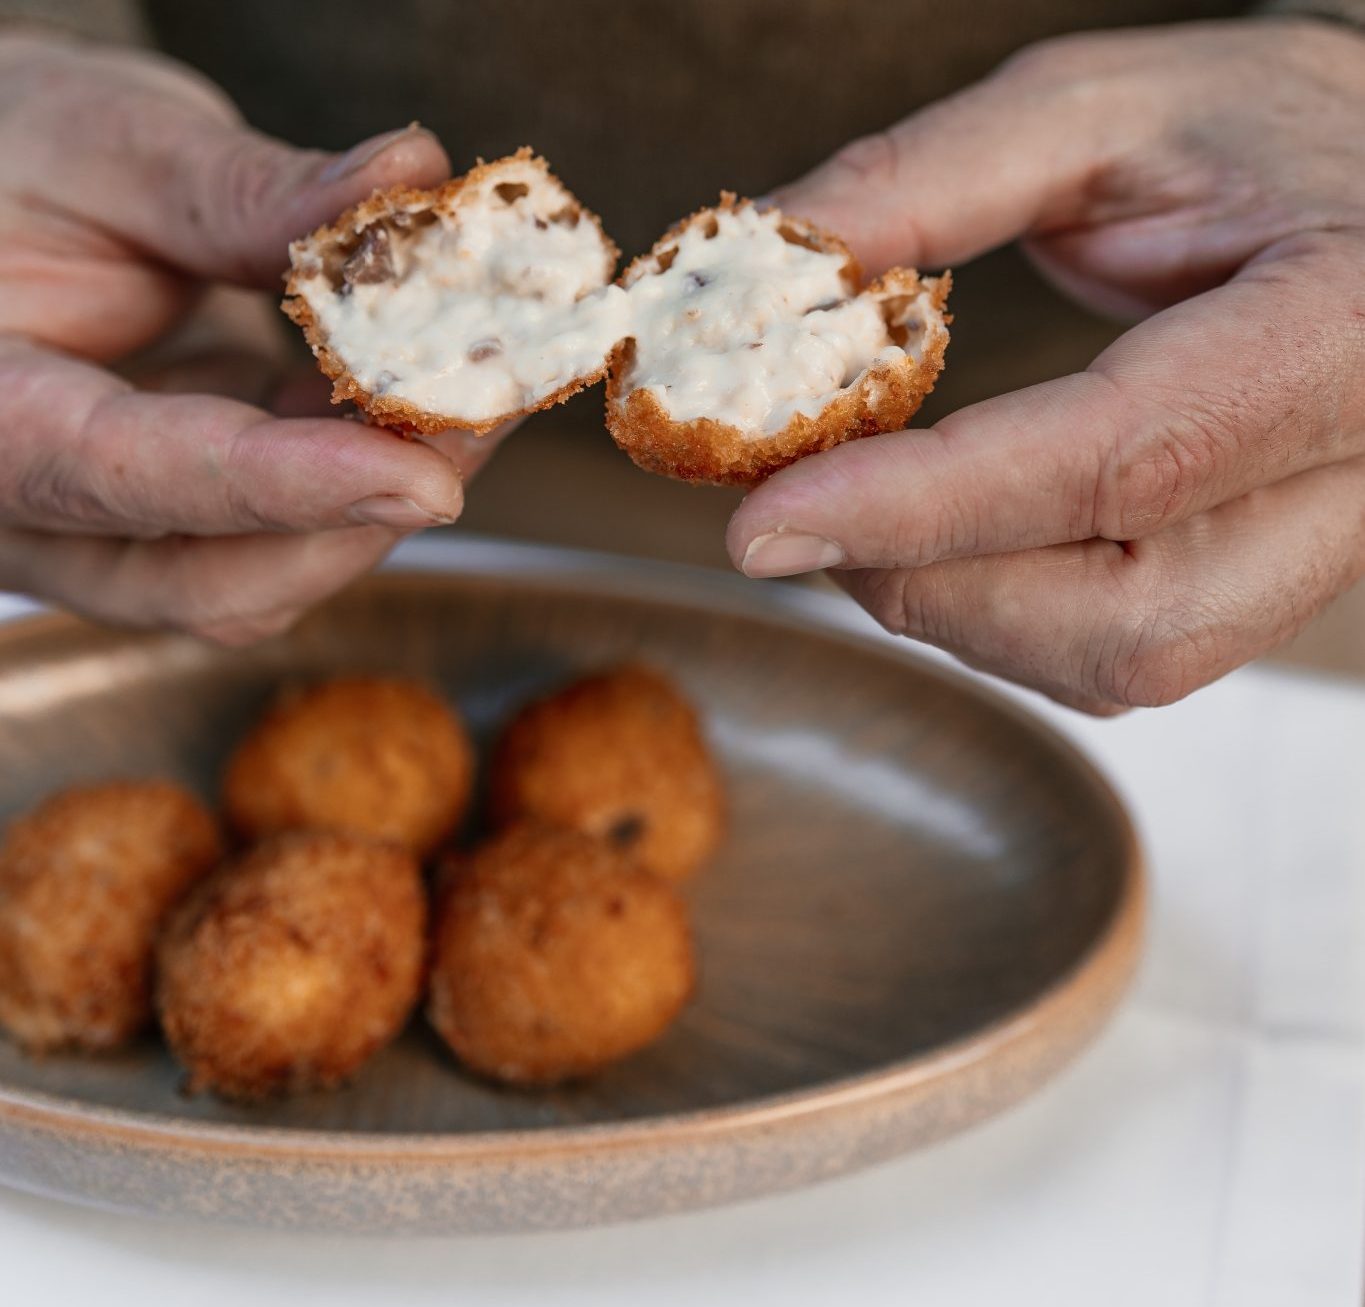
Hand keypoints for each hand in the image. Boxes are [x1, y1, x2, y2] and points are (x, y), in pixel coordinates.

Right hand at [0, 32, 493, 643]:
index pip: (131, 475)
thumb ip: (243, 189)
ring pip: (263, 575)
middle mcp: (35, 508)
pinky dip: (363, 470)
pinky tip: (425, 394)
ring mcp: (108, 530)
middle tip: (480, 414)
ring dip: (383, 498)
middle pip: (213, 582)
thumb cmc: (6, 156)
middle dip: (365, 516)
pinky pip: (282, 530)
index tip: (421, 478)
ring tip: (476, 392)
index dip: (289, 486)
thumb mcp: (104, 142)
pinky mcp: (180, 517)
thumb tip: (407, 179)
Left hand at [727, 19, 1364, 711]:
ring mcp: (1318, 554)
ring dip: (947, 605)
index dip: (927, 504)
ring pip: (1119, 665)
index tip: (766, 524)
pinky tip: (938, 544)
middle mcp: (1355, 476)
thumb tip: (765, 269)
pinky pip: (1117, 664)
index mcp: (1342, 329)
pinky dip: (992, 618)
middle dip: (924, 577)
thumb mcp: (1099, 107)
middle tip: (799, 510)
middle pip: (1123, 614)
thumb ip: (927, 180)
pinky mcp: (1264, 592)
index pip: (1126, 455)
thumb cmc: (1262, 132)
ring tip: (861, 512)